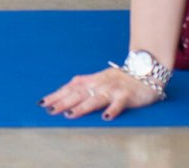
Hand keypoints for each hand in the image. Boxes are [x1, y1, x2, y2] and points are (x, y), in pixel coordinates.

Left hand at [41, 67, 164, 120]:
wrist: (146, 71)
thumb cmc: (120, 78)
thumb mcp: (100, 79)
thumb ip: (84, 85)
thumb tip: (65, 90)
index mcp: (92, 80)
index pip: (70, 88)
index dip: (56, 95)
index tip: (42, 102)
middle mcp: (100, 84)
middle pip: (78, 93)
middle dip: (63, 102)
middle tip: (49, 110)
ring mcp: (113, 90)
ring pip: (95, 99)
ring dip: (82, 107)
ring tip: (70, 114)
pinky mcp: (126, 96)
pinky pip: (119, 104)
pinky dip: (112, 110)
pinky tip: (105, 117)